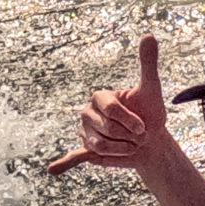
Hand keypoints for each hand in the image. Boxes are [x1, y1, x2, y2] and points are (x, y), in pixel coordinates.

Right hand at [46, 36, 179, 176]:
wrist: (151, 142)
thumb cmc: (150, 113)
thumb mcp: (151, 89)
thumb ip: (147, 63)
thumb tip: (149, 35)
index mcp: (99, 97)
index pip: (111, 110)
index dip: (130, 120)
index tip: (144, 127)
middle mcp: (88, 113)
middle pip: (107, 129)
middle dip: (128, 136)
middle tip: (137, 137)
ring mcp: (86, 133)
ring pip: (100, 146)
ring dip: (121, 150)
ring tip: (129, 146)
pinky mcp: (88, 151)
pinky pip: (75, 157)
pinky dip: (64, 164)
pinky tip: (53, 170)